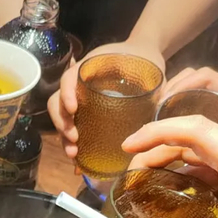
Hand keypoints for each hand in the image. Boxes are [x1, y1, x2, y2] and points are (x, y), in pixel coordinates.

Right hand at [48, 40, 164, 159]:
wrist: (144, 57)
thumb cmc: (146, 62)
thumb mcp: (149, 69)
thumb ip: (153, 86)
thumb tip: (160, 108)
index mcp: (90, 67)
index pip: (69, 78)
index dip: (67, 94)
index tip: (74, 109)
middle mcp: (79, 83)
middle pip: (58, 102)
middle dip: (62, 123)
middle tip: (74, 139)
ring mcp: (80, 98)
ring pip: (61, 117)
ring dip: (63, 137)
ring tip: (74, 154)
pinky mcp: (85, 113)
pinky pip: (72, 127)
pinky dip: (71, 144)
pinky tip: (78, 161)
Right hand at [123, 115, 217, 217]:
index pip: (195, 131)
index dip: (157, 133)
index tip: (128, 147)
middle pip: (195, 139)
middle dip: (157, 149)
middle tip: (129, 174)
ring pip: (207, 152)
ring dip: (173, 160)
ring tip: (145, 180)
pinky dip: (192, 173)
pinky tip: (178, 192)